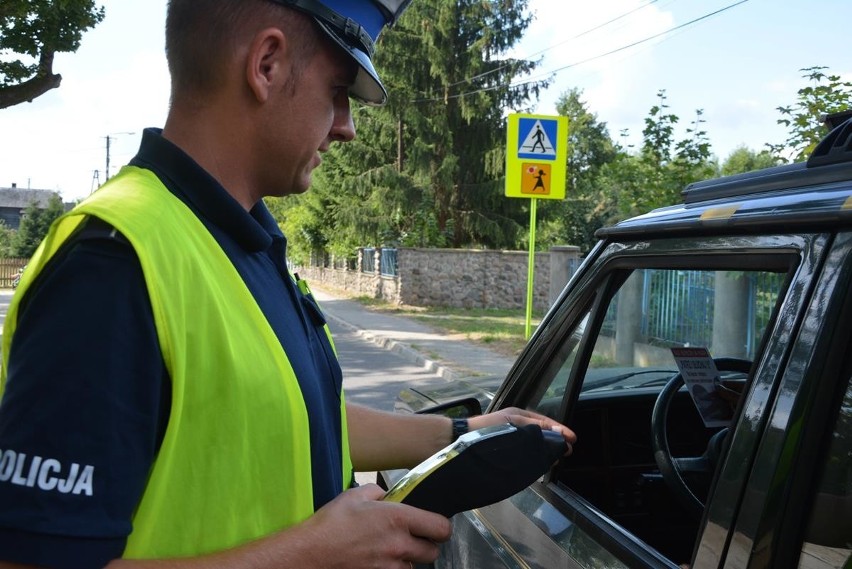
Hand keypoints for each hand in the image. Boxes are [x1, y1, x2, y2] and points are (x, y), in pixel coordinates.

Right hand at [296, 483, 450, 567]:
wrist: (311, 553)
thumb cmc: (331, 524)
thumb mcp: (355, 495)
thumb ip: (379, 492)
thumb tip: (388, 496)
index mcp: (397, 519)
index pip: (440, 528)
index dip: (440, 526)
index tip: (434, 524)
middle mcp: (398, 545)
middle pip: (432, 552)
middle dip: (426, 544)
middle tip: (413, 537)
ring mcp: (390, 567)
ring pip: (413, 566)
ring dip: (406, 559)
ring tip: (389, 549)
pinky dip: (392, 568)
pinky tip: (378, 560)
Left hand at [468, 407, 576, 454]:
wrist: (459, 439)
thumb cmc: (484, 429)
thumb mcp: (513, 424)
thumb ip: (534, 428)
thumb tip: (555, 433)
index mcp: (519, 416)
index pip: (545, 423)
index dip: (560, 431)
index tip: (572, 440)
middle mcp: (516, 426)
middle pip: (541, 432)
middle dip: (555, 440)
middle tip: (567, 451)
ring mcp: (511, 437)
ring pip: (534, 442)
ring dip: (545, 448)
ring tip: (556, 457)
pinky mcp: (505, 448)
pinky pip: (525, 449)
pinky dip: (534, 454)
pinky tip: (539, 461)